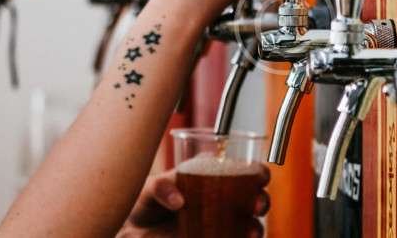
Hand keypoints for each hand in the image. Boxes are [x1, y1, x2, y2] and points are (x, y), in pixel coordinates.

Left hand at [117, 167, 269, 237]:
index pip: (241, 167)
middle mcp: (221, 195)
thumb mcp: (148, 189)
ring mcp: (221, 220)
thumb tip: (179, 201)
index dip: (256, 170)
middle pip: (253, 195)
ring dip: (256, 227)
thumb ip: (161, 187)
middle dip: (261, 199)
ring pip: (250, 222)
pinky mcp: (216, 237)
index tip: (258, 175)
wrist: (135, 232)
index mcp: (210, 173)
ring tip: (251, 233)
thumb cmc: (144, 204)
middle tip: (256, 205)